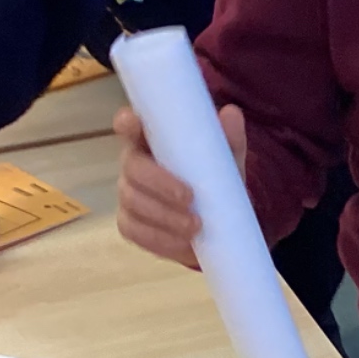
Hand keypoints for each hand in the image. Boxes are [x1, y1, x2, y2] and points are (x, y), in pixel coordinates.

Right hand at [114, 102, 247, 268]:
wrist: (220, 223)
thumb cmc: (215, 181)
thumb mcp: (227, 160)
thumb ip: (229, 139)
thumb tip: (232, 113)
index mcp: (149, 142)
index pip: (127, 125)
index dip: (127, 123)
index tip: (136, 123)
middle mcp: (133, 166)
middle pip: (132, 170)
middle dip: (159, 184)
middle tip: (189, 198)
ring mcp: (130, 196)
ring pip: (134, 203)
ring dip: (164, 216)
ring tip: (195, 226)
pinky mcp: (132, 225)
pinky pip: (136, 232)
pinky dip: (161, 239)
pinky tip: (182, 244)